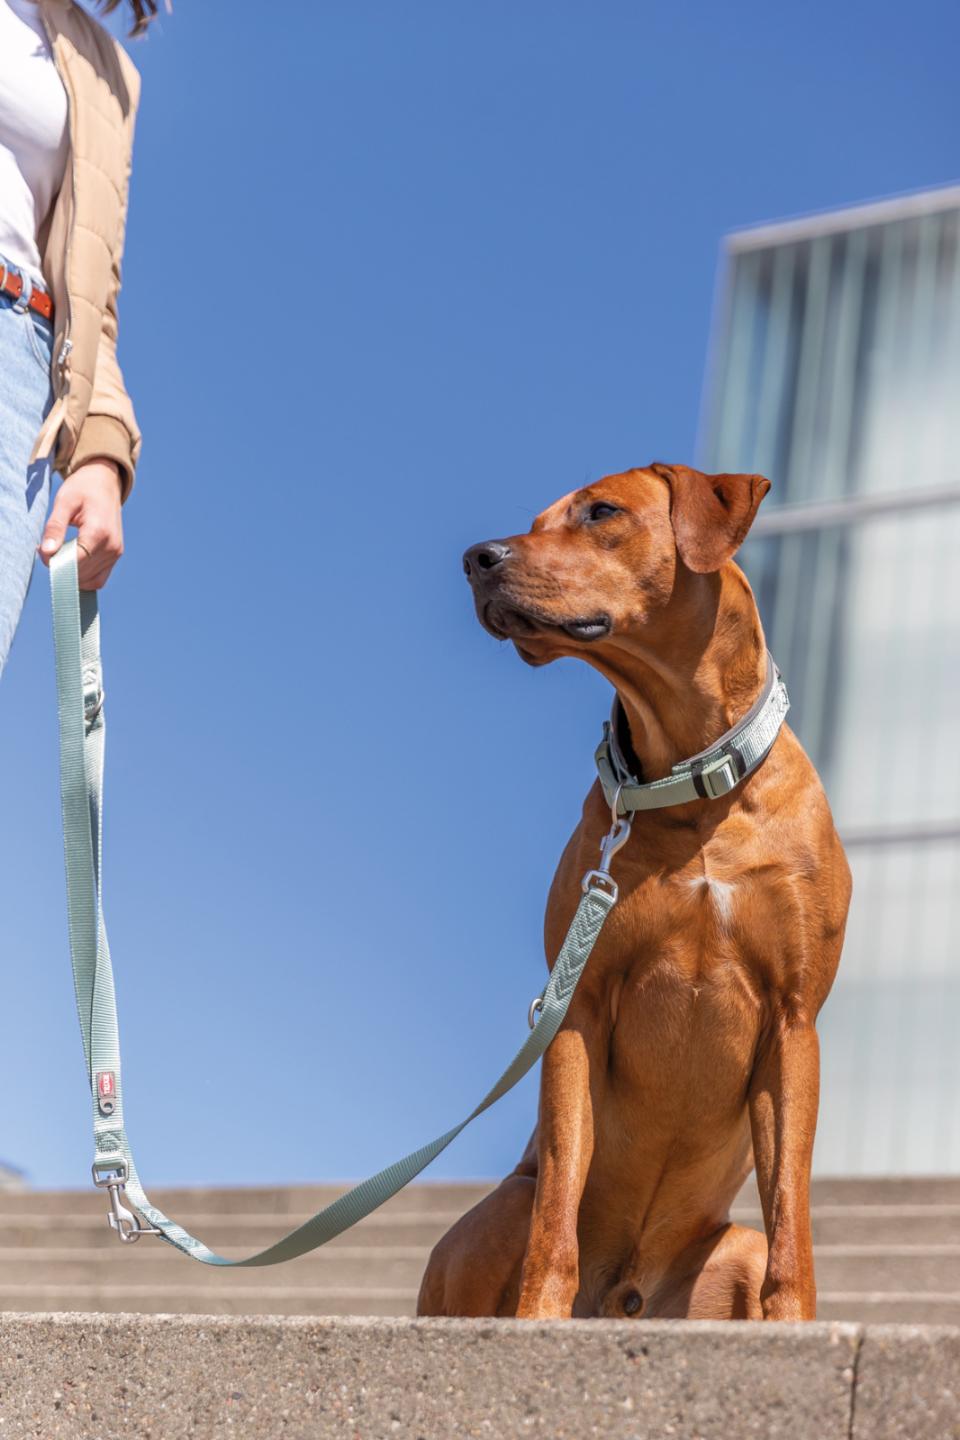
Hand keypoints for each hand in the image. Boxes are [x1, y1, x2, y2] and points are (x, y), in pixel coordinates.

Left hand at [39, 459, 124, 589]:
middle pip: (80, 572)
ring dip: (70, 573)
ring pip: (89, 579)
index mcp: (99, 531)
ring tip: (58, 552)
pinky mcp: (115, 556)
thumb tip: (47, 552)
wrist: (105, 482)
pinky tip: (70, 560)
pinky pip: (98, 579)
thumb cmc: (82, 489)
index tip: (40, 550)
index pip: (75, 561)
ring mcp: (115, 553)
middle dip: (59, 566)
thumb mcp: (64, 502)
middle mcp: (111, 546)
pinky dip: (82, 577)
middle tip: (46, 548)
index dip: (55, 562)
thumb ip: (55, 527)